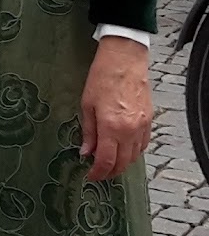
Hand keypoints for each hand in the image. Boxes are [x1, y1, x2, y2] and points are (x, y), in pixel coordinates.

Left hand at [80, 35, 151, 180]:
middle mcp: (130, 129)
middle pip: (123, 163)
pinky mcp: (149, 119)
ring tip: (109, 163)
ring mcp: (142, 125)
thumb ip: (88, 132)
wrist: (124, 59)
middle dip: (110, 172)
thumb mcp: (87, 105)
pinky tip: (123, 150)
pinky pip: (143, 144)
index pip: (106, 160)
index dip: (98, 173)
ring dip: (122, 163)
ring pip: (135, 156)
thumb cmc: (102, 78)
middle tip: (98, 173)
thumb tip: (86, 152)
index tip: (90, 176)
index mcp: (112, 126)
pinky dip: (133, 152)